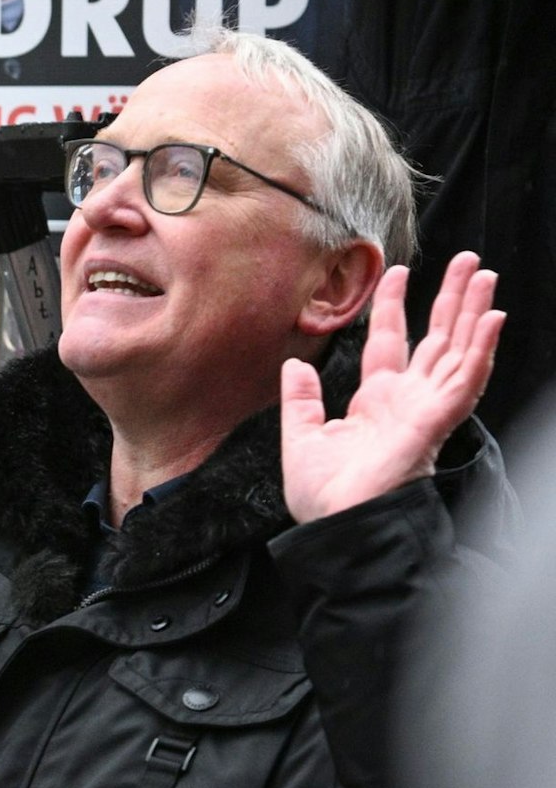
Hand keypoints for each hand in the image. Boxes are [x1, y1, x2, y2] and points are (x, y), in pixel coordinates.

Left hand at [281, 251, 504, 522]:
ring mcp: (426, 409)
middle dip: (452, 300)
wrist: (335, 526)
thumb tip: (294, 366)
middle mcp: (407, 400)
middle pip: (436, 338)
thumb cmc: (323, 497)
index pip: (390, 341)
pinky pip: (467, 378)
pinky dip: (482, 347)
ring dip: (474, 313)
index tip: (397, 272)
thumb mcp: (302, 438)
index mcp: (376, 402)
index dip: (395, 305)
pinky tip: (493, 318)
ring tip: (485, 276)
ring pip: (459, 350)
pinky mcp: (438, 422)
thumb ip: (301, 400)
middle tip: (467, 261)